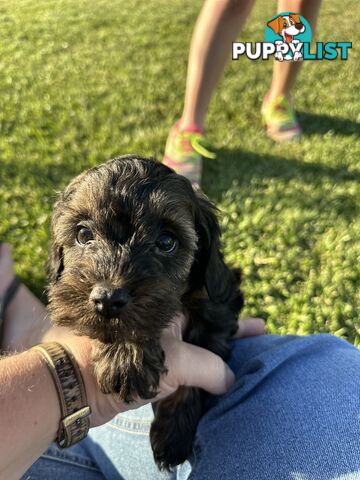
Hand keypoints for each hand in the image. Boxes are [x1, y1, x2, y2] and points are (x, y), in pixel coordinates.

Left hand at [50, 315, 264, 426]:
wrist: (79, 384)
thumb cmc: (125, 359)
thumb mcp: (176, 360)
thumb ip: (208, 367)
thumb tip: (231, 379)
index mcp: (170, 310)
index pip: (210, 310)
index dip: (234, 318)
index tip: (259, 326)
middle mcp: (166, 324)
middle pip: (206, 327)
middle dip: (232, 333)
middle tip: (260, 335)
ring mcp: (159, 346)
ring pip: (196, 347)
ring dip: (219, 352)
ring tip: (245, 355)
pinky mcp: (153, 367)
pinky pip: (185, 367)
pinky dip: (202, 371)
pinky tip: (219, 377)